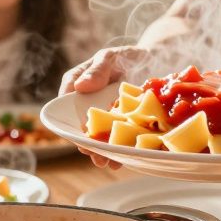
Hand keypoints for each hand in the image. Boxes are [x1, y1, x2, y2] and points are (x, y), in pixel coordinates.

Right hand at [60, 46, 150, 168]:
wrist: (154, 59)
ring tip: (108, 163)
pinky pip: (120, 138)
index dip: (69, 121)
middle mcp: (89, 105)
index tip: (76, 133)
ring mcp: (107, 116)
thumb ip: (97, 70)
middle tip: (93, 154)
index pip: (67, 105)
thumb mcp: (110, 57)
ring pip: (100, 137)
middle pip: (83, 127)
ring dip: (103, 152)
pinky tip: (125, 160)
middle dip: (87, 143)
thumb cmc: (125, 56)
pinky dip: (122, 150)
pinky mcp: (124, 124)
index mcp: (79, 87)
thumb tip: (80, 86)